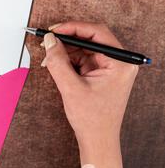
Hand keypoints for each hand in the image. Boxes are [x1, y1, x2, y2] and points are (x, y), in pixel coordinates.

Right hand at [41, 22, 137, 167]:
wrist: (97, 139)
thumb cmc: (92, 119)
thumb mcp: (71, 88)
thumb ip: (58, 62)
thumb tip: (50, 41)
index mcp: (120, 64)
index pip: (97, 33)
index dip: (74, 28)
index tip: (55, 30)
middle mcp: (119, 63)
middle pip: (91, 39)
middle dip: (67, 40)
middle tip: (48, 40)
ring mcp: (110, 68)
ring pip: (84, 48)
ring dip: (66, 50)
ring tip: (49, 56)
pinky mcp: (100, 73)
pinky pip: (82, 59)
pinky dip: (68, 60)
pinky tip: (56, 64)